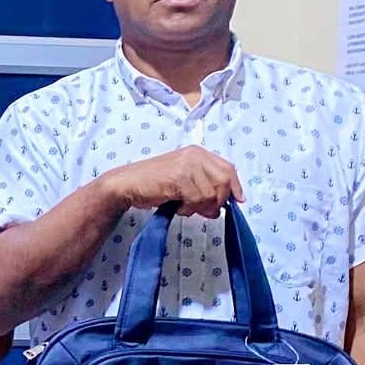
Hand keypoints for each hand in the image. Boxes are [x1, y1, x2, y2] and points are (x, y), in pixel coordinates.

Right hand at [99, 145, 245, 218]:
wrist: (128, 184)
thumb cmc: (154, 184)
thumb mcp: (184, 181)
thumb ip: (204, 187)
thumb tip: (222, 207)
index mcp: (198, 153)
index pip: (228, 168)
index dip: (235, 186)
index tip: (237, 201)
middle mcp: (195, 155)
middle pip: (224, 181)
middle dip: (218, 200)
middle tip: (205, 211)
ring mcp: (187, 165)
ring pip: (211, 194)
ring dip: (200, 207)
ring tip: (184, 207)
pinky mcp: (179, 176)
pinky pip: (197, 199)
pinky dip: (189, 208)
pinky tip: (178, 207)